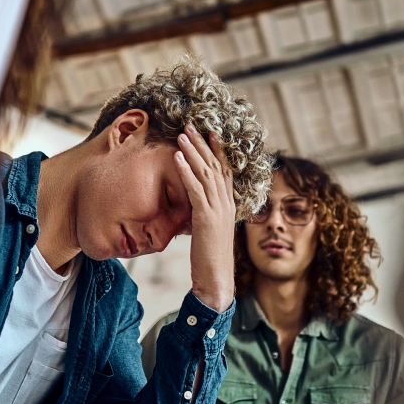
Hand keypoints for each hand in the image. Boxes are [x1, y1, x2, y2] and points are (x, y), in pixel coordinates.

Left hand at [175, 124, 235, 311]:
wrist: (216, 279)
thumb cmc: (209, 258)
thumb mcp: (208, 230)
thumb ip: (204, 214)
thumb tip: (194, 205)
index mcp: (228, 205)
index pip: (224, 170)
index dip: (217, 150)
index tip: (209, 132)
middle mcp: (226, 203)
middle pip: (215, 165)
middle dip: (202, 144)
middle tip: (191, 125)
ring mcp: (218, 209)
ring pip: (206, 172)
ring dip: (193, 151)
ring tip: (182, 134)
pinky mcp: (206, 217)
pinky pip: (195, 188)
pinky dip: (186, 171)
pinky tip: (176, 157)